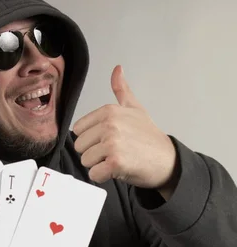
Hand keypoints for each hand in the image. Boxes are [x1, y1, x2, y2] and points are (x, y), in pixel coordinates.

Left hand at [73, 65, 178, 192]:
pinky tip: (117, 170)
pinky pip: (94, 174)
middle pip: (79, 147)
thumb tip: (117, 69)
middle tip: (114, 152)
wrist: (167, 160)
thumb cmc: (149, 137)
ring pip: (85, 161)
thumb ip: (122, 90)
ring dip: (99, 165)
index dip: (91, 139)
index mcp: (109, 111)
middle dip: (94, 153)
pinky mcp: (115, 163)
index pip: (78, 130)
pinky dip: (103, 177)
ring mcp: (112, 144)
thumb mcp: (135, 109)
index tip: (107, 140)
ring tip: (117, 160)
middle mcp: (109, 125)